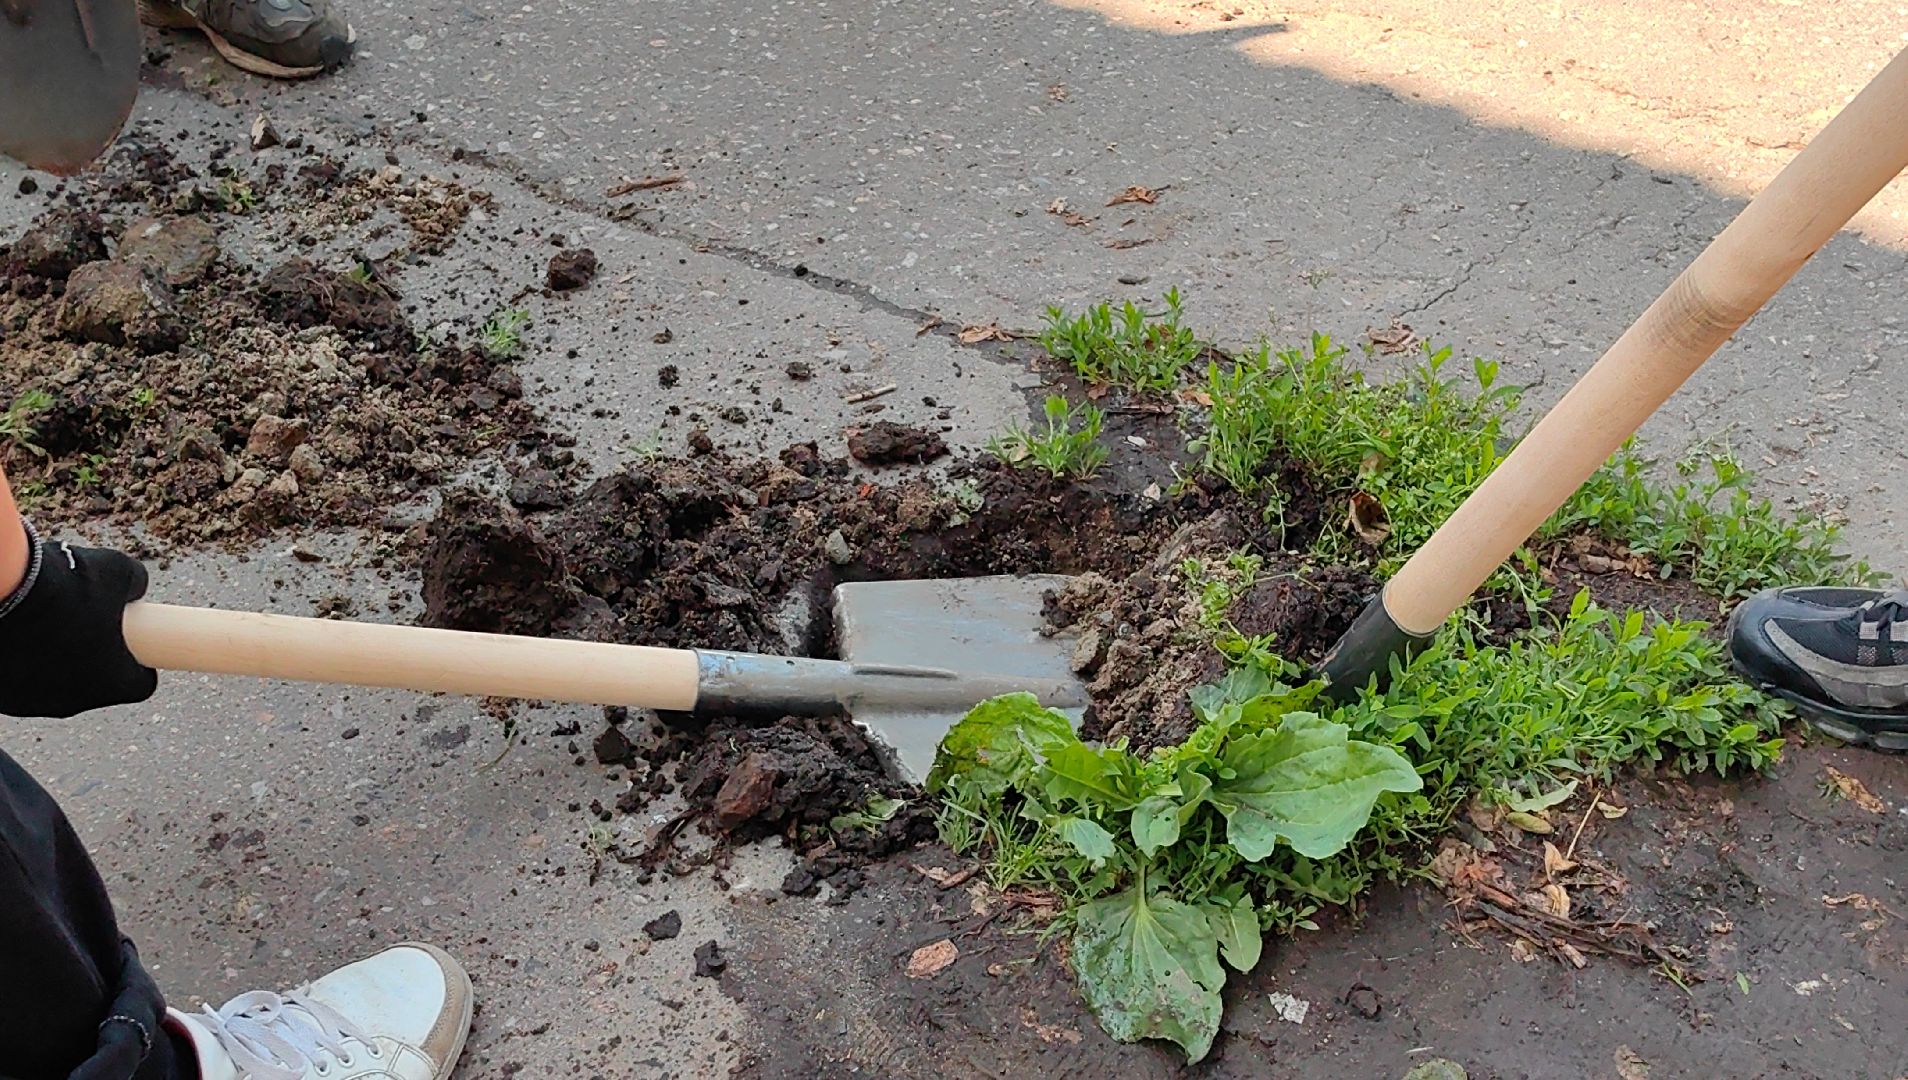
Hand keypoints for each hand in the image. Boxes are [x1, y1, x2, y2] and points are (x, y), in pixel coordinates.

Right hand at [0, 522, 156, 717]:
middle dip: (93, 660)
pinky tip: (19, 633)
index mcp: (112, 683)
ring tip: (47, 626)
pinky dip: (21, 662)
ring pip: (53, 685)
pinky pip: (18, 680)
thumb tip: (134, 589)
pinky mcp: (1, 695)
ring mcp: (31, 701)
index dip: (138, 664)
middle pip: (93, 686)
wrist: (0, 588)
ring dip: (55, 662)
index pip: (139, 685)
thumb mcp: (118, 571)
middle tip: (85, 627)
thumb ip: (134, 585)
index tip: (133, 646)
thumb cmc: (66, 584)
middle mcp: (72, 702)